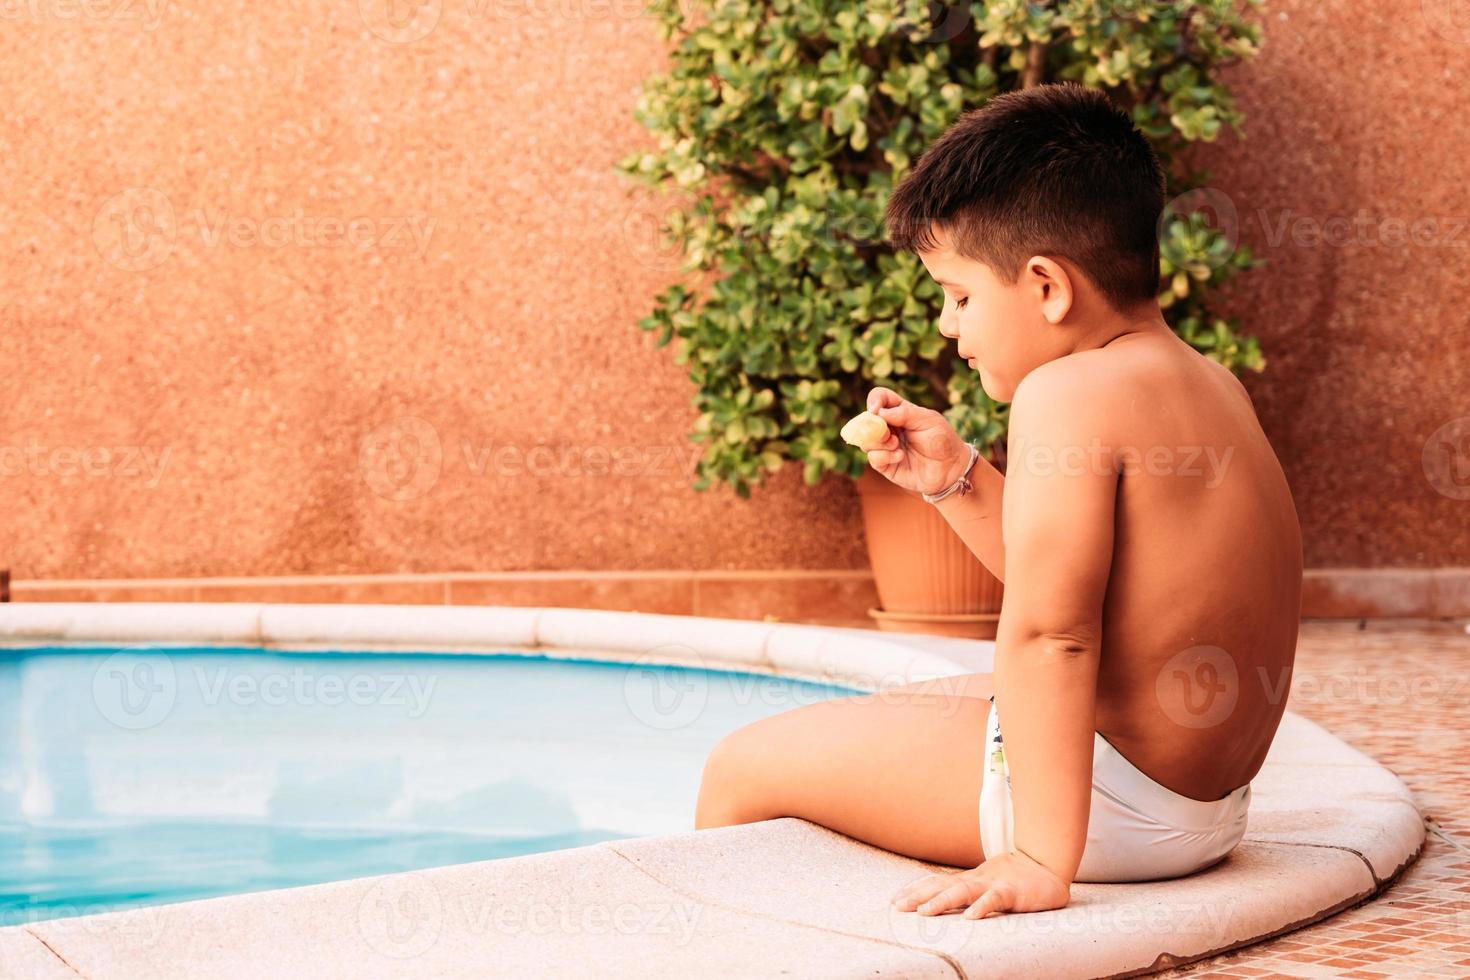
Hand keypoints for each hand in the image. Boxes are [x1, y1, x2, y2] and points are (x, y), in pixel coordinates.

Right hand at [863, 387, 971, 495]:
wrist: (951, 469)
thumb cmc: (943, 440)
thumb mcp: (929, 420)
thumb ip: (905, 414)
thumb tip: (879, 412)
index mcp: (900, 412)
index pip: (880, 398)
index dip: (874, 400)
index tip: (876, 409)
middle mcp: (890, 428)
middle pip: (867, 420)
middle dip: (873, 425)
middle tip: (887, 433)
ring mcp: (886, 446)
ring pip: (866, 440)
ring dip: (879, 442)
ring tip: (896, 445)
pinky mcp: (886, 464)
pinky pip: (873, 458)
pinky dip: (884, 456)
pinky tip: (900, 457)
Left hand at [890, 851, 1070, 919]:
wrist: (1047, 866)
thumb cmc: (1015, 879)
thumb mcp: (986, 885)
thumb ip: (967, 892)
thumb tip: (940, 902)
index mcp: (968, 880)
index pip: (936, 882)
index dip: (915, 890)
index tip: (894, 900)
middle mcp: (976, 880)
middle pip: (942, 886)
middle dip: (918, 895)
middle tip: (897, 906)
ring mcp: (993, 884)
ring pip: (963, 891)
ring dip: (942, 901)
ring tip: (923, 912)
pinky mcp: (1012, 892)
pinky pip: (994, 900)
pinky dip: (981, 907)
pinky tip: (969, 918)